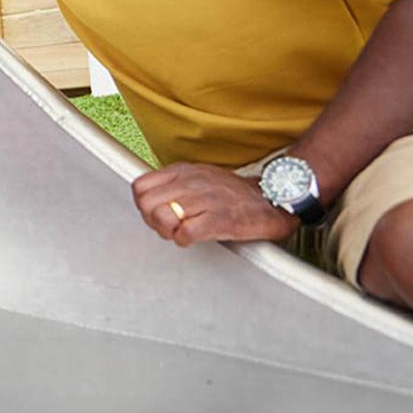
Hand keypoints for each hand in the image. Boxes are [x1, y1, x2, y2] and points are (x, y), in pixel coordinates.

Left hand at [131, 162, 299, 246]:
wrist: (272, 199)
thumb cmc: (234, 194)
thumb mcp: (197, 177)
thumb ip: (172, 185)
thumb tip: (148, 201)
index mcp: (183, 172)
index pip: (140, 187)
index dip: (143, 205)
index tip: (156, 214)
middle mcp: (191, 183)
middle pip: (146, 204)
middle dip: (153, 221)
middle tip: (169, 227)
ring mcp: (205, 200)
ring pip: (162, 217)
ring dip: (168, 232)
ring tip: (182, 232)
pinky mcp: (219, 219)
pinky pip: (184, 233)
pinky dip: (185, 240)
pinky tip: (195, 237)